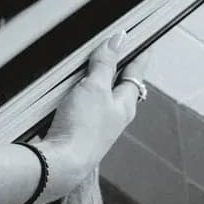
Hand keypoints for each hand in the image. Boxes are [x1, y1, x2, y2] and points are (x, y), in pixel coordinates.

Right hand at [40, 33, 150, 200]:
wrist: (59, 164)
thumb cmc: (81, 130)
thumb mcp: (95, 87)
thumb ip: (105, 63)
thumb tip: (118, 40)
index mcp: (124, 105)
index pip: (135, 73)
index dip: (139, 54)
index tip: (145, 40)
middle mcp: (112, 116)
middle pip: (117, 84)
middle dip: (115, 66)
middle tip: (114, 47)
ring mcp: (94, 125)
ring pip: (97, 95)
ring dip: (92, 80)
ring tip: (88, 64)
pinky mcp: (74, 130)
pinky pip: (78, 106)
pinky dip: (74, 94)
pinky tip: (65, 91)